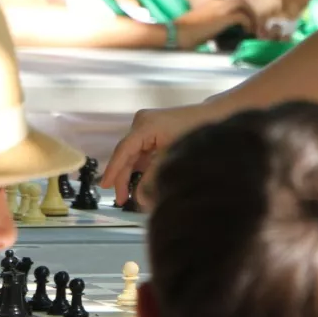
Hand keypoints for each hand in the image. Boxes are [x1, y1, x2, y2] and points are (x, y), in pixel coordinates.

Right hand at [100, 102, 225, 202]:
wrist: (213, 116)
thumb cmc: (194, 132)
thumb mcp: (171, 157)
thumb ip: (153, 177)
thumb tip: (139, 198)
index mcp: (145, 126)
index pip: (123, 150)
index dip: (113, 170)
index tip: (104, 186)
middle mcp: (141, 123)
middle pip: (126, 153)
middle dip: (123, 177)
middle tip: (121, 199)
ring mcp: (146, 126)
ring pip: (132, 154)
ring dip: (131, 173)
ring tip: (128, 195)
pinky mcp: (152, 131)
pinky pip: (140, 151)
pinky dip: (140, 166)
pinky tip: (139, 182)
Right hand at [181, 0, 260, 36]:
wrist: (176, 33)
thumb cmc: (183, 33)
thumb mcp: (200, 25)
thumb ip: (211, 25)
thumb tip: (220, 35)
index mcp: (211, 2)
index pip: (232, 3)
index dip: (240, 12)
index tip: (244, 25)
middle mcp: (217, 1)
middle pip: (241, 1)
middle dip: (250, 13)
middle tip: (253, 26)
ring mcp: (221, 8)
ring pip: (244, 6)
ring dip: (251, 18)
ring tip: (252, 31)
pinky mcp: (224, 17)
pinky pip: (242, 17)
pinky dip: (247, 25)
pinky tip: (246, 33)